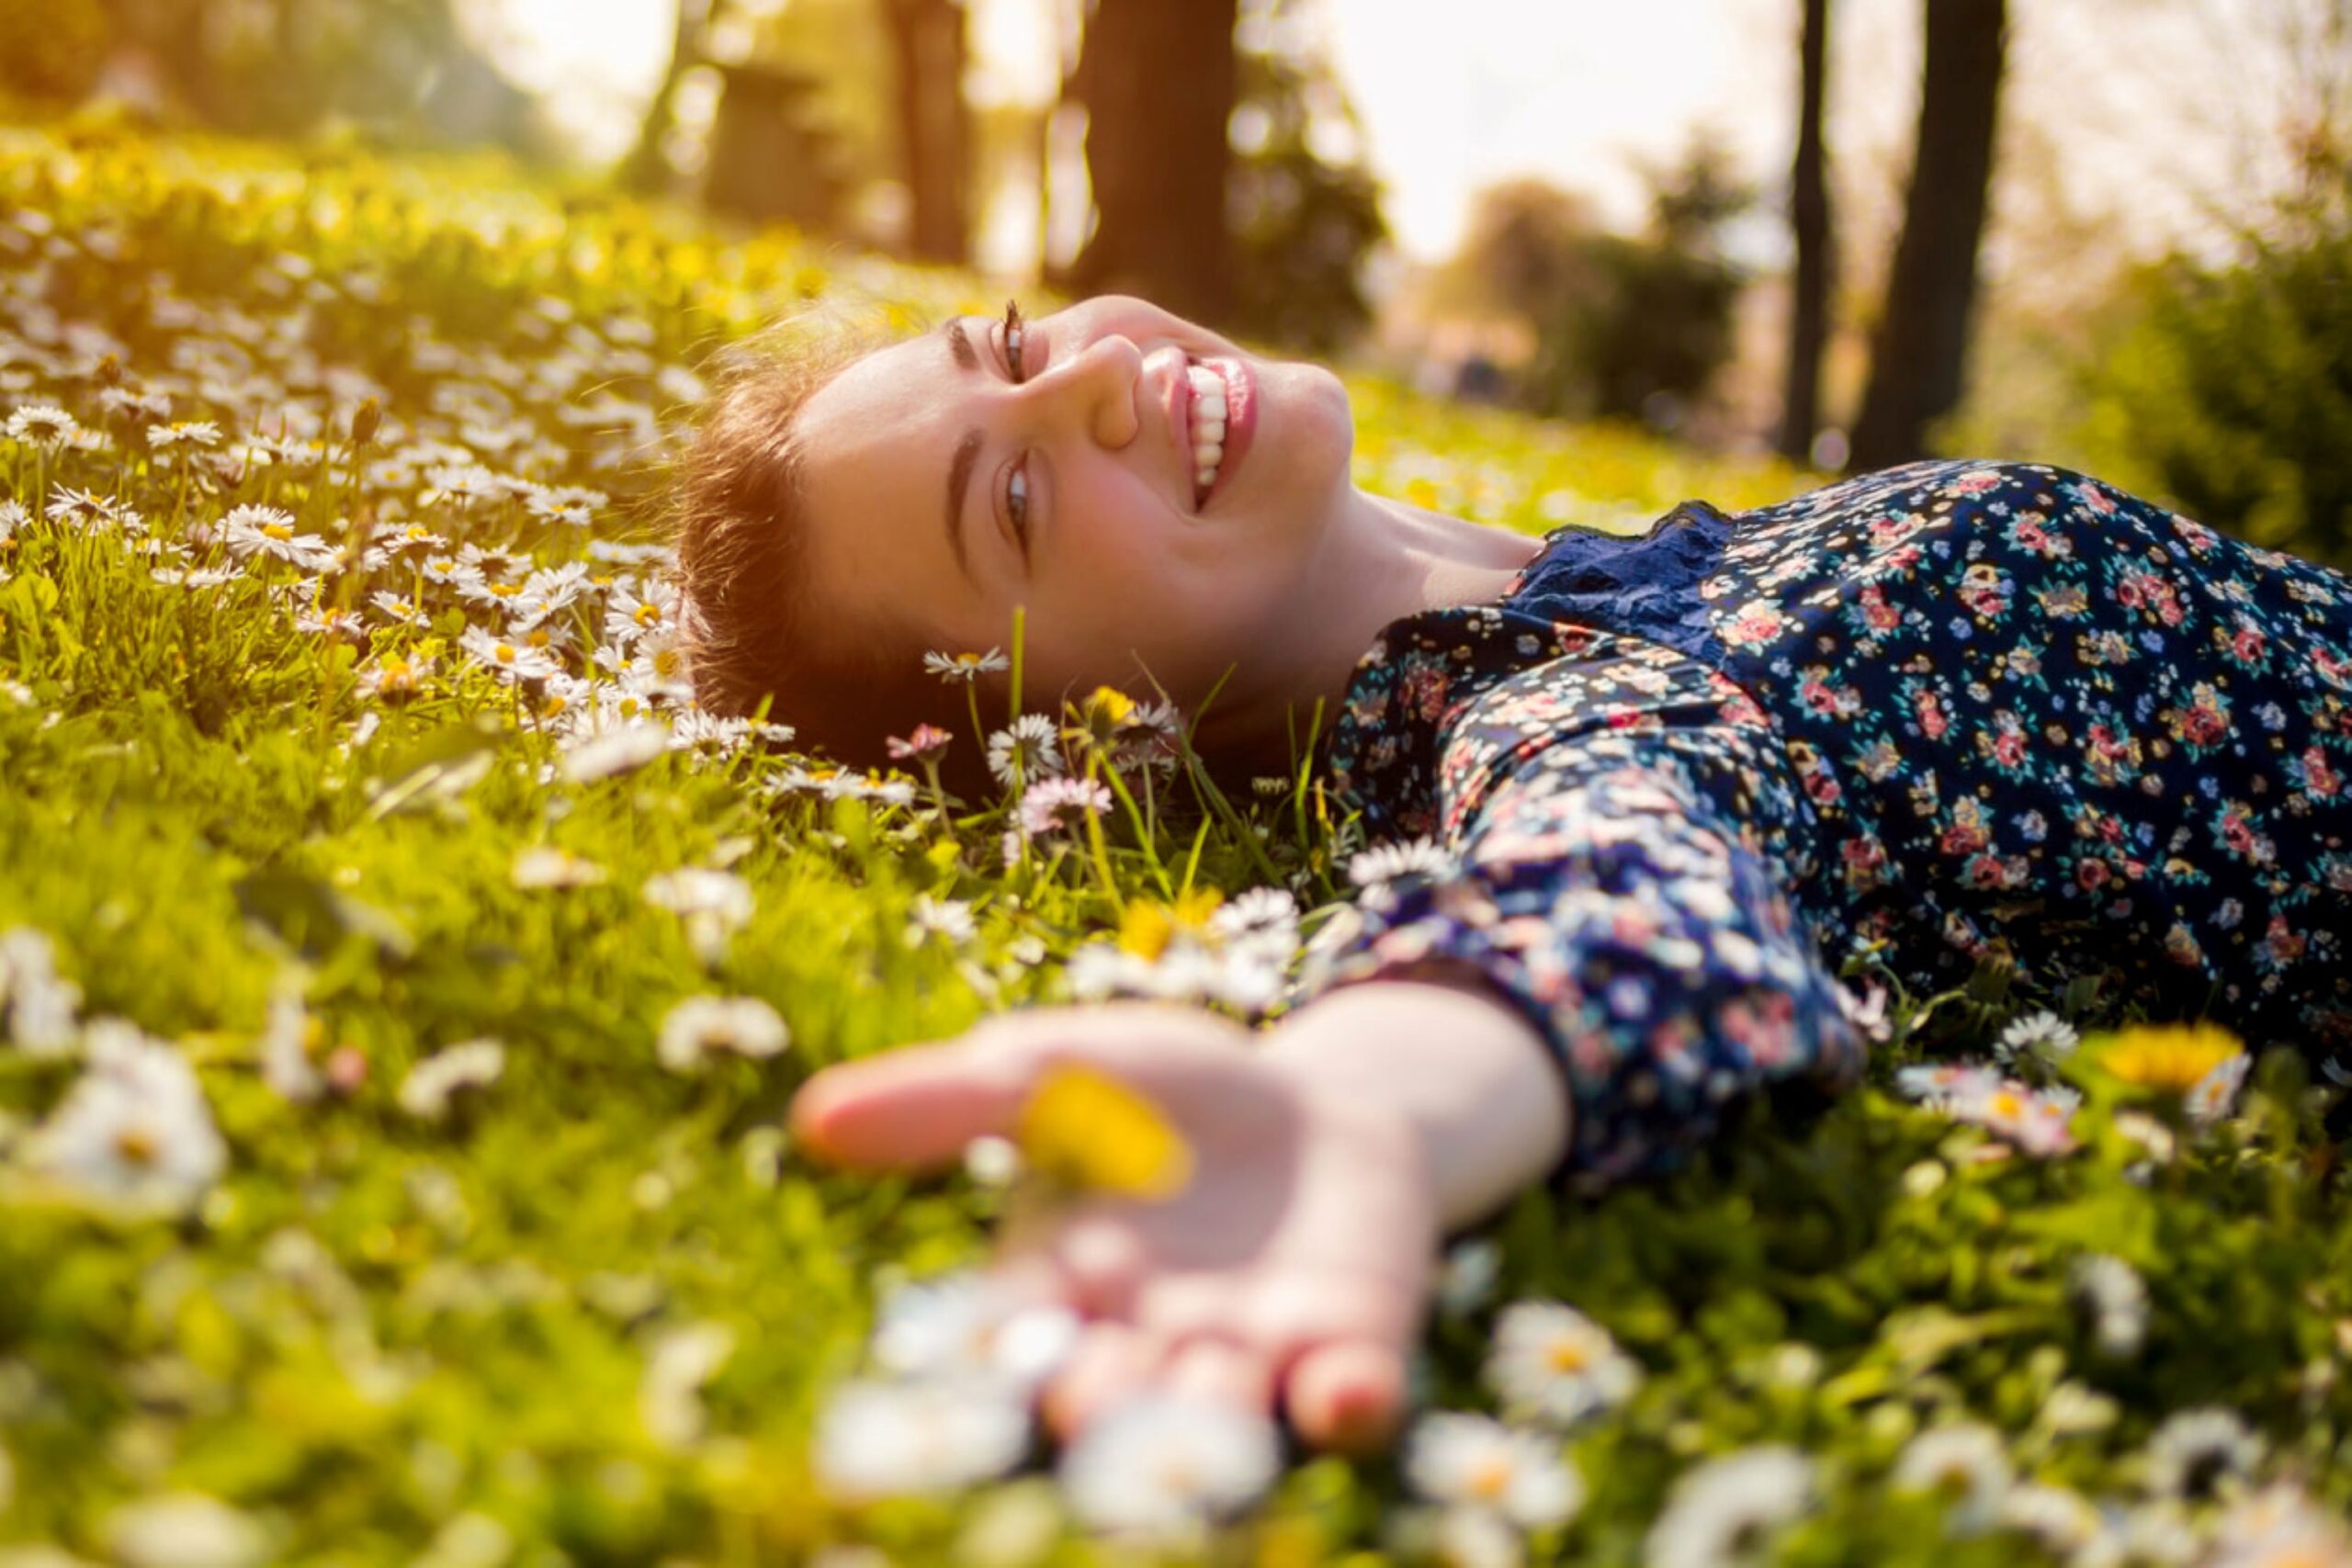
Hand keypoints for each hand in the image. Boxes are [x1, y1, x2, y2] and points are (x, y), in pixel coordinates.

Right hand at [787, 1001, 1440, 1453]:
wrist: (1320, 1102)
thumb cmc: (1165, 1093)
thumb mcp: (1057, 1071)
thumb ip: (951, 1102)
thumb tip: (814, 1117)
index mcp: (1054, 1297)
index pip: (1005, 1346)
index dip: (987, 1360)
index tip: (972, 1351)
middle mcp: (1143, 1354)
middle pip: (1107, 1406)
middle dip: (1098, 1402)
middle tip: (1087, 1381)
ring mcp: (1251, 1365)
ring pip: (1222, 1423)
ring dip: (1212, 1417)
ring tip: (1208, 1379)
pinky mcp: (1349, 1351)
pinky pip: (1345, 1404)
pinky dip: (1343, 1406)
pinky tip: (1337, 1385)